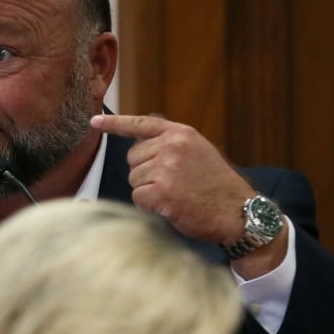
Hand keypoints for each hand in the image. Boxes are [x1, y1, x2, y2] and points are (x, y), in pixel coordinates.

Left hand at [90, 114, 251, 243]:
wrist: (238, 212)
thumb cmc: (217, 185)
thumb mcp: (198, 151)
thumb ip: (171, 143)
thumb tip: (140, 140)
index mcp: (180, 133)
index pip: (140, 123)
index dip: (114, 123)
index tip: (94, 122)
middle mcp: (171, 146)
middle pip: (133, 158)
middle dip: (145, 172)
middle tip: (172, 183)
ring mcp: (166, 168)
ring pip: (134, 179)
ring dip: (148, 191)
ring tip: (175, 194)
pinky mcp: (161, 191)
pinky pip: (138, 198)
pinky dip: (149, 206)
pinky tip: (170, 206)